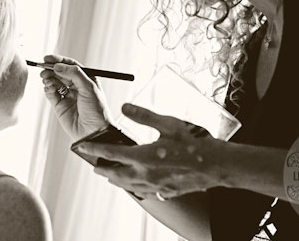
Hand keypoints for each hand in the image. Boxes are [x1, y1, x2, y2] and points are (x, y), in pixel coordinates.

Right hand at [40, 54, 109, 139]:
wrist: (94, 132)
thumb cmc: (97, 111)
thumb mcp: (89, 88)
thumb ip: (74, 74)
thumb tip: (58, 66)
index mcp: (86, 79)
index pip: (71, 66)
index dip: (60, 61)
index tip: (48, 59)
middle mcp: (77, 86)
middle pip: (61, 73)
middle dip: (52, 69)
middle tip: (44, 68)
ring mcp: (68, 96)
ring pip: (54, 82)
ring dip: (49, 78)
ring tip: (45, 78)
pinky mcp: (60, 106)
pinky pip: (51, 94)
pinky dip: (47, 89)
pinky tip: (48, 87)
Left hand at [77, 103, 229, 199]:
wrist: (217, 164)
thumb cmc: (195, 142)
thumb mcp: (167, 123)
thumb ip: (143, 115)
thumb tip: (124, 106)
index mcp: (142, 156)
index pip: (110, 153)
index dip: (93, 150)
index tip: (82, 148)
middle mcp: (145, 174)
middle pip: (115, 174)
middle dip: (102, 168)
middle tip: (94, 165)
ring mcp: (155, 186)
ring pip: (128, 185)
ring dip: (115, 179)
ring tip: (109, 176)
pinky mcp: (166, 191)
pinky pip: (144, 192)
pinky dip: (135, 187)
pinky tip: (136, 185)